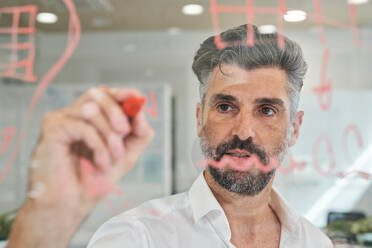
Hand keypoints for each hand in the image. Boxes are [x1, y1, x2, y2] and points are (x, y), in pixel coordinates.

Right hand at [7, 86, 153, 247]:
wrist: (71, 205)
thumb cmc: (95, 181)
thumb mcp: (126, 154)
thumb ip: (138, 133)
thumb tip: (142, 112)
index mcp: (88, 119)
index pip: (105, 94)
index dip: (122, 94)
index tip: (137, 99)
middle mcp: (73, 115)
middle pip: (98, 94)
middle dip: (117, 112)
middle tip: (125, 131)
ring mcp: (60, 120)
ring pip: (92, 109)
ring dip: (109, 135)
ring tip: (113, 157)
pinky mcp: (52, 129)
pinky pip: (83, 127)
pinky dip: (98, 146)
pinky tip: (100, 163)